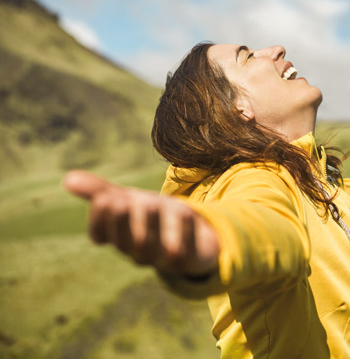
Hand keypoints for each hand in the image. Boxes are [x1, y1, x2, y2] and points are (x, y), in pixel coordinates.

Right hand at [63, 170, 218, 276]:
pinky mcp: (190, 258)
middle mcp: (138, 251)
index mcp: (119, 237)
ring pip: (153, 249)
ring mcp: (163, 258)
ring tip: (151, 203)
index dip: (99, 218)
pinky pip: (185, 252)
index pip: (100, 234)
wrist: (194, 235)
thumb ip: (100, 191)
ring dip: (151, 225)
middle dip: (122, 221)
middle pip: (125, 242)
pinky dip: (184, 231)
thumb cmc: (152, 217)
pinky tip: (186, 211)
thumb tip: (67, 178)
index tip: (105, 197)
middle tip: (122, 200)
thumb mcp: (127, 200)